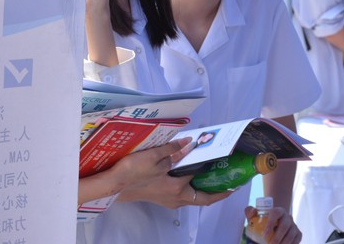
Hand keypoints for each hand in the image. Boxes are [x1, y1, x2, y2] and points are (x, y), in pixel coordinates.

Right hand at [116, 143, 232, 209]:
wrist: (113, 185)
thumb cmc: (133, 172)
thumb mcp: (156, 157)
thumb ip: (175, 149)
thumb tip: (191, 142)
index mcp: (178, 189)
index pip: (203, 182)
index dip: (217, 175)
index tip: (231, 173)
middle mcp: (176, 199)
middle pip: (203, 198)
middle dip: (218, 191)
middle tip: (231, 182)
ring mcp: (168, 200)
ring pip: (193, 197)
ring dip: (205, 189)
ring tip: (216, 175)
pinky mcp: (161, 197)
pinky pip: (184, 194)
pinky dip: (193, 186)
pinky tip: (193, 173)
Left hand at [244, 205, 301, 243]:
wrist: (277, 223)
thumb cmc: (264, 221)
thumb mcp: (256, 216)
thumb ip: (250, 212)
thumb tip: (252, 212)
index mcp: (278, 211)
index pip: (275, 213)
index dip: (271, 223)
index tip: (264, 235)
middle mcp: (288, 217)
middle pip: (284, 225)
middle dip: (277, 237)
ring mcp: (294, 225)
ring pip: (291, 234)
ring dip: (284, 243)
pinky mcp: (298, 233)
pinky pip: (297, 240)